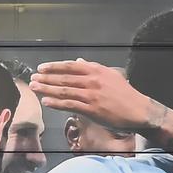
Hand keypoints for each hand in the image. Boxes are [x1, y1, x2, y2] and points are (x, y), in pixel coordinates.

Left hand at [29, 59, 151, 131]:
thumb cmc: (125, 94)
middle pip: (63, 78)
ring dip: (47, 89)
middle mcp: (92, 81)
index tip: (41, 68)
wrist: (139, 110)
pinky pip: (70, 105)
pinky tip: (46, 101)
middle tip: (33, 79)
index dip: (54, 67)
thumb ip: (93, 68)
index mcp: (96, 70)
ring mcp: (91, 95)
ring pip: (64, 91)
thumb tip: (79, 62)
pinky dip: (56, 103)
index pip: (70, 66)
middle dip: (46, 78)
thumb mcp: (110, 75)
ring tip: (35, 88)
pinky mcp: (91, 109)